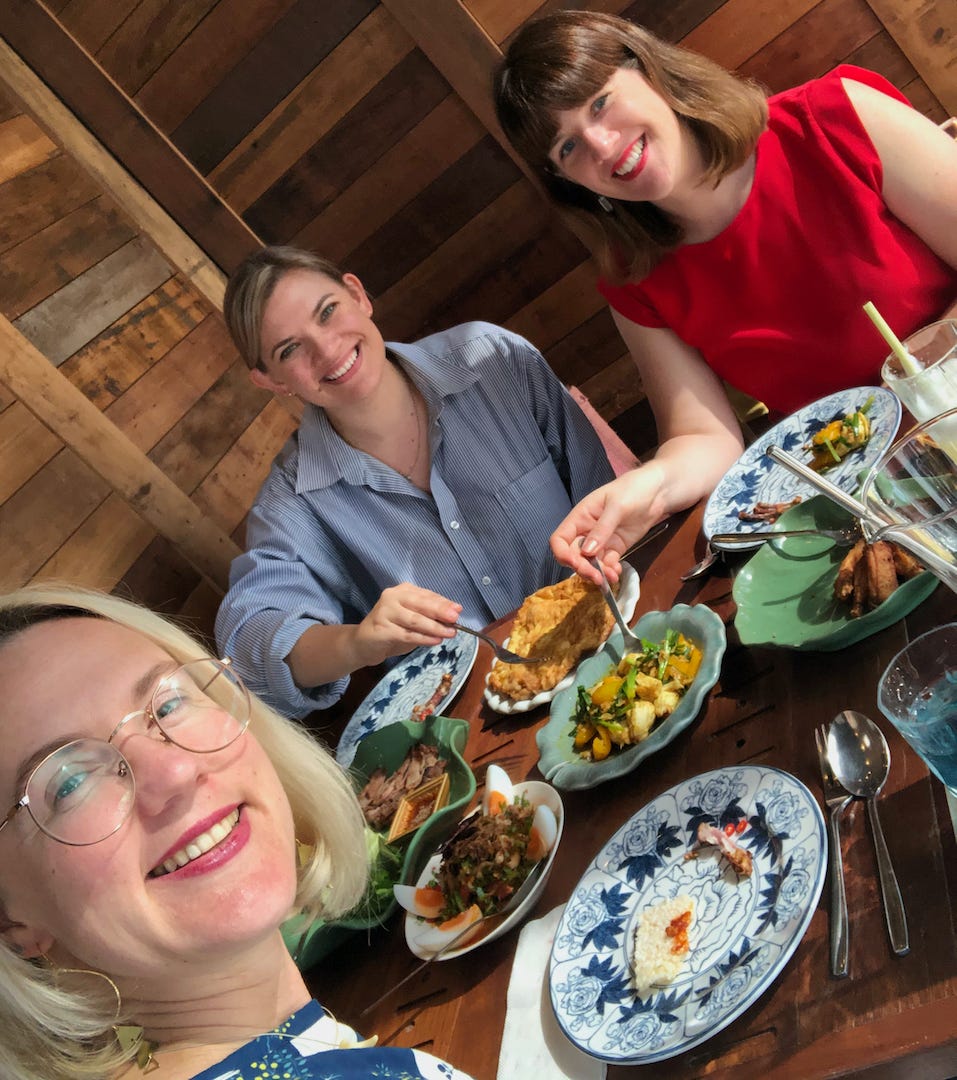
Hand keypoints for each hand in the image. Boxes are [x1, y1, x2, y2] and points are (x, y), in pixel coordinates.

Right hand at [353, 583, 461, 667]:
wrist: (364, 643)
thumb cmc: (393, 629)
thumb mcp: (413, 620)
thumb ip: (430, 616)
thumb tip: (453, 616)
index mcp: (403, 591)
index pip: (426, 595)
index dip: (443, 602)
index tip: (458, 610)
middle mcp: (392, 597)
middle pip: (421, 604)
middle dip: (440, 611)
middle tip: (455, 619)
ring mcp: (385, 612)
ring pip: (415, 620)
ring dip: (435, 627)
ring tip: (450, 633)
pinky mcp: (382, 629)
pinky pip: (407, 634)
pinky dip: (423, 638)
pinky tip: (435, 641)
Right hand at [550, 468, 667, 585]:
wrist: (657, 491)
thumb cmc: (633, 490)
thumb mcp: (617, 506)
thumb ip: (602, 529)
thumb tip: (587, 552)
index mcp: (580, 517)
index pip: (560, 539)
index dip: (563, 553)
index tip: (575, 563)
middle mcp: (586, 531)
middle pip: (574, 555)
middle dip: (583, 568)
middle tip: (598, 577)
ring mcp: (601, 541)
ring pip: (590, 563)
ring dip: (598, 573)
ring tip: (612, 576)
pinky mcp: (615, 548)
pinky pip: (607, 563)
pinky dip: (610, 571)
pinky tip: (617, 572)